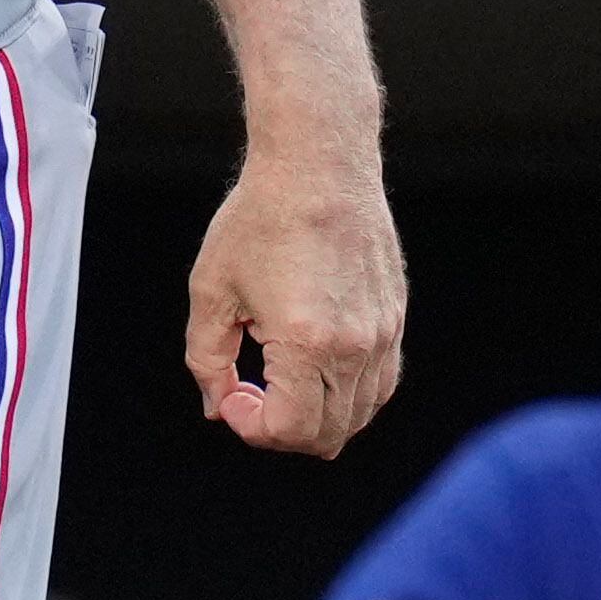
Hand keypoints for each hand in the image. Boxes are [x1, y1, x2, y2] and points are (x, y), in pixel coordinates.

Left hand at [185, 144, 404, 456]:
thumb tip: (217, 407)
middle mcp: (354, 344)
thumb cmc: (259, 220)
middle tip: (250, 393)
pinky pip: (380, 383)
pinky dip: (347, 395)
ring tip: (280, 380)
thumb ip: (207, 359)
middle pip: (327, 435)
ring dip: (316, 417)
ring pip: (358, 415)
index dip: (252, 427)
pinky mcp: (394, 317)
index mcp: (306, 341)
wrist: (318, 164)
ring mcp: (382, 332)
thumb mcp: (212, 290)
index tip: (233, 394)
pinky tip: (314, 368)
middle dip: (280, 430)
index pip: (289, 430)